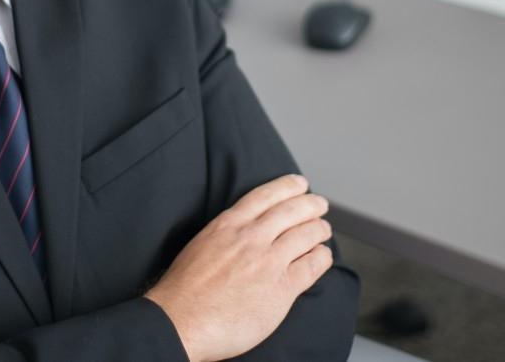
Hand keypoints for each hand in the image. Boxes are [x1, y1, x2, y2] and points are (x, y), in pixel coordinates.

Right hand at [143, 174, 332, 361]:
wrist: (182, 321)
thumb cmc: (185, 290)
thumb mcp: (201, 244)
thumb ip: (226, 234)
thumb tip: (242, 233)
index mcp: (229, 224)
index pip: (266, 195)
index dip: (288, 186)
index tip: (300, 183)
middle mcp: (251, 238)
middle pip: (292, 210)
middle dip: (311, 204)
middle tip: (320, 204)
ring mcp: (268, 262)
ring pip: (306, 234)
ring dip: (319, 229)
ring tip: (323, 230)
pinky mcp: (281, 289)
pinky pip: (312, 266)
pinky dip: (321, 257)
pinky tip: (322, 256)